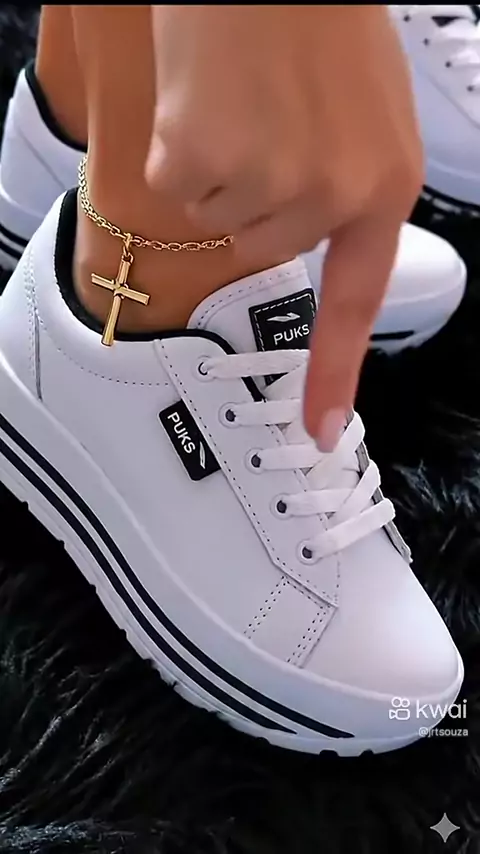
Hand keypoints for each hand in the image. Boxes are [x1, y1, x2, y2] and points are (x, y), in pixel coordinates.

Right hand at [145, 5, 422, 448]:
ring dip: (213, 159)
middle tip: (260, 113)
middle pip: (259, 244)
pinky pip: (173, 182)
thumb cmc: (319, 13)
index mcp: (382, 185)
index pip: (355, 303)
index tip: (320, 431)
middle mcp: (331, 198)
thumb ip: (348, 182)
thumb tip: (311, 222)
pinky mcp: (206, 164)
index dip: (333, 373)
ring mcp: (268, 185)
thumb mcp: (368, 109)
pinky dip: (175, 141)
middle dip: (247, 191)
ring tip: (239, 91)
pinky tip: (204, 91)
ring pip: (213, 213)